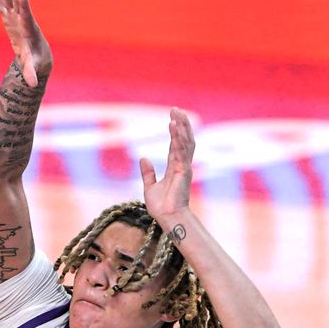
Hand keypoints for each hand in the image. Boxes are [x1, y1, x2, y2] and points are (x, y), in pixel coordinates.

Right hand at [0, 0, 51, 86]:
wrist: (37, 55)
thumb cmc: (36, 61)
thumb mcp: (33, 68)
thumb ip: (32, 74)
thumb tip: (33, 86)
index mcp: (30, 29)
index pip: (27, 15)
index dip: (25, 6)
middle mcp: (23, 18)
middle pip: (18, 0)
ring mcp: (15, 14)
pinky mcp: (7, 15)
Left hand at [139, 108, 194, 224]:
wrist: (167, 218)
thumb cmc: (161, 206)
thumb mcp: (149, 186)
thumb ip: (147, 172)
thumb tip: (143, 157)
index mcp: (174, 167)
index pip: (175, 145)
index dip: (174, 131)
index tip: (172, 118)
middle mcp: (181, 165)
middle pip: (183, 140)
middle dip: (181, 124)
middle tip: (176, 109)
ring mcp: (184, 167)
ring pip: (185, 143)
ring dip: (181, 127)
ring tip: (177, 113)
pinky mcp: (184, 172)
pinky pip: (181, 152)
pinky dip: (178, 139)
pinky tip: (174, 128)